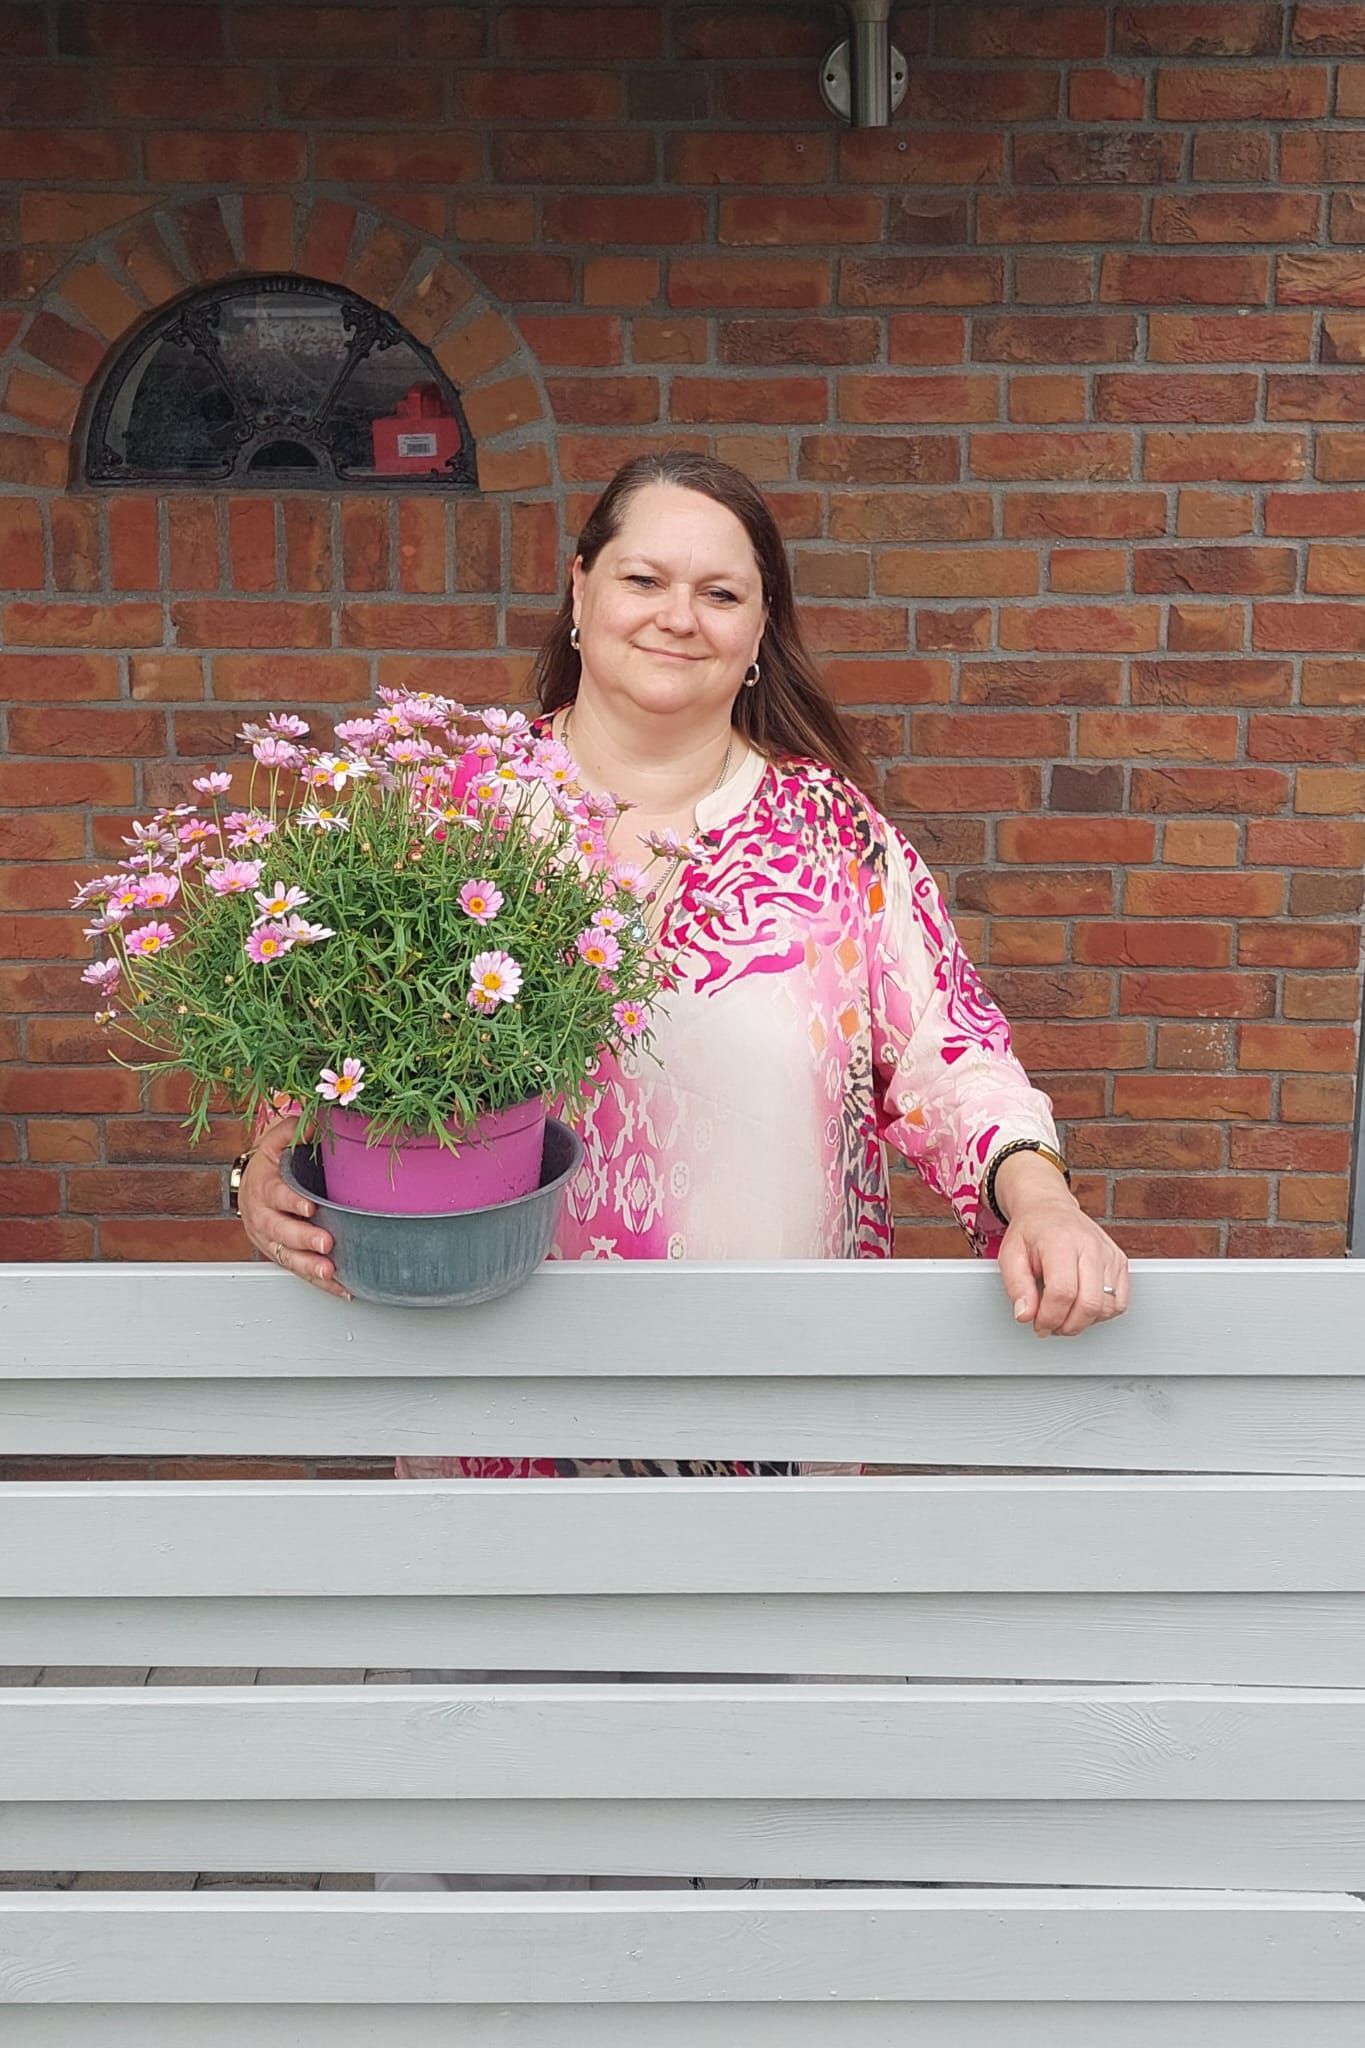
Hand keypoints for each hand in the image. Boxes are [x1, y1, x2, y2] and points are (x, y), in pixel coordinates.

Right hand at [237, 1116, 349, 1299]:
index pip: (275, 1194)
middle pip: (280, 1231)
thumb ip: (294, 1131)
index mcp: (264, 1186)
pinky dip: (320, 1283)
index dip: (291, 1202)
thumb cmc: (271, 1164)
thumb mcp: (278, 1140)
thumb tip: (315, 1124)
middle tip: (326, 1244)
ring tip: (329, 1272)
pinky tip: (340, 1287)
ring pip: (286, 1256)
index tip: (309, 1207)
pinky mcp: (282, 1254)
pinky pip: (300, 1271)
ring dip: (309, 1266)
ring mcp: (271, 1239)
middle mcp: (263, 1216)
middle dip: (303, 1239)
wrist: (251, 1186)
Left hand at [994, 1161, 1128, 1338]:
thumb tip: (1025, 1315)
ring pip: (1107, 1307)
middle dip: (1067, 1325)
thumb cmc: (1031, 1231)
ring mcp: (1109, 1254)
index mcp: (1061, 1241)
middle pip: (1089, 1304)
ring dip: (1084, 1321)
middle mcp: (1090, 1246)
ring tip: (1064, 1313)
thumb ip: (1016, 1286)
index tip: (1038, 1323)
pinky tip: (1081, 1305)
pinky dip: (1101, 1313)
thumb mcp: (1010, 1255)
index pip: (1063, 1292)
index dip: (1049, 1317)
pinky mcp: (1120, 1262)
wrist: (1049, 1209)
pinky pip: (1120, 1302)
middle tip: (1050, 1324)